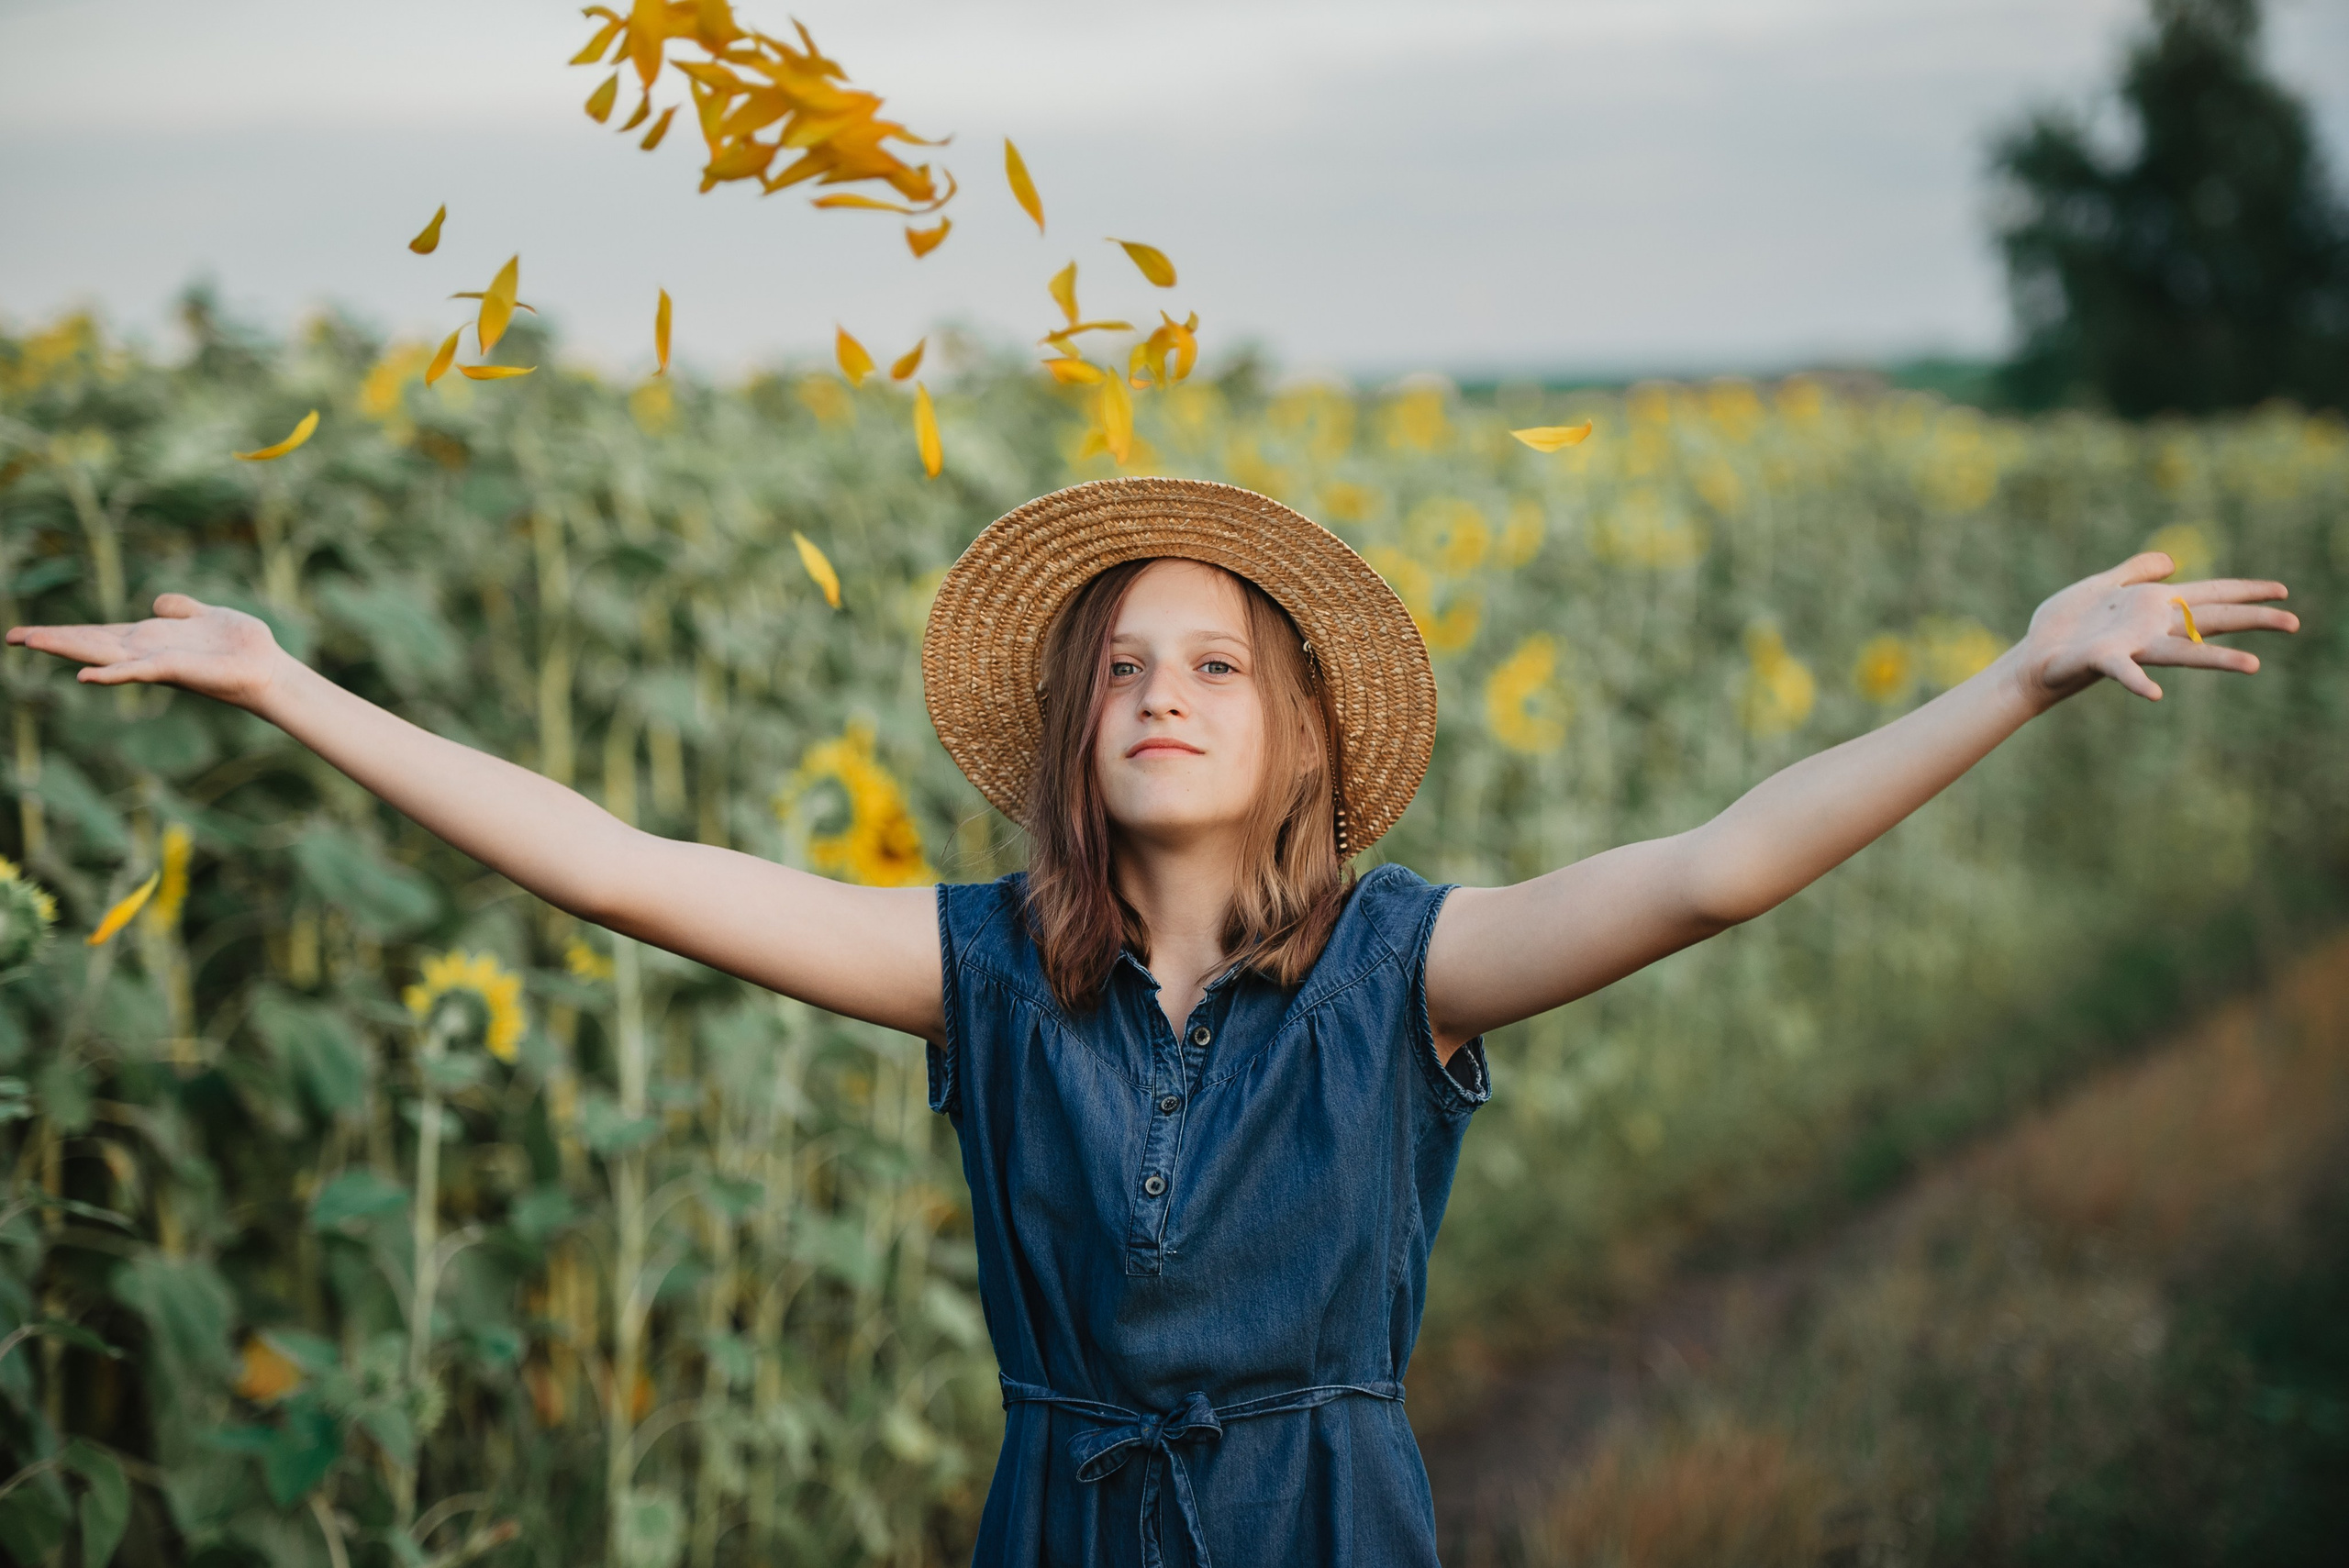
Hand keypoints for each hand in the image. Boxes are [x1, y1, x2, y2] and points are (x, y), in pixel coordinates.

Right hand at [6, 593, 288, 710]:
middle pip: (90, 644)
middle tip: (13, 637)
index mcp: (149, 639)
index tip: (27, 634)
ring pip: (102, 655)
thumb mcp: (203, 615)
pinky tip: (85, 675)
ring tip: (30, 642)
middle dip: (53, 640)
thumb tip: (155, 602)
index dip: (65, 633)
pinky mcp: (173, 670)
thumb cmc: (239, 646)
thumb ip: (179, 608)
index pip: (98, 634)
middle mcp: (145, 652)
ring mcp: (155, 662)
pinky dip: (111, 673)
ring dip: (68, 649)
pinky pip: (136, 671)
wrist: (267, 668)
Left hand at [2016, 552, 2296, 707]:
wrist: (2032, 655)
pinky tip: (2154, 694)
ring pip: (2181, 652)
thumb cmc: (2066, 624)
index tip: (2282, 591)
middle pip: (2209, 621)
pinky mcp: (2102, 660)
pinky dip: (2137, 681)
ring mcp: (2131, 647)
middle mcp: (2151, 627)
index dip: (2244, 592)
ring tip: (2253, 665)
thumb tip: (2171, 560)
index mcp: (2153, 605)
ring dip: (2216, 659)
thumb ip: (2135, 571)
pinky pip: (2123, 672)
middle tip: (2294, 623)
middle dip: (2252, 620)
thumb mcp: (2102, 584)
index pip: (2209, 595)